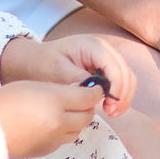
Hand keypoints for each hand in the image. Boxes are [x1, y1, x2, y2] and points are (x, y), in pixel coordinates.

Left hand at [0, 34, 136, 115]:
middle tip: (113, 112)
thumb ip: (77, 79)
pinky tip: (110, 107)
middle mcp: (103, 49)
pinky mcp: (104, 68)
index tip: (110, 105)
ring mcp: (105, 58)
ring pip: (127, 76)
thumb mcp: (57, 71)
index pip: (114, 65)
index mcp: (92, 46)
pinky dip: (119, 94)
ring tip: (113, 112)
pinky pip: (119, 81)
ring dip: (124, 95)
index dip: (117, 86)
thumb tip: (95, 92)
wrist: (32, 60)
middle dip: (123, 93)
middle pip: (125, 71)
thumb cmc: (42, 63)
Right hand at [0, 80, 101, 157]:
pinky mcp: (46, 150)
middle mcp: (59, 122)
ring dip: (77, 120)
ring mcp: (53, 139)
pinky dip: (64, 131)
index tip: (94, 87)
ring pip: (78, 129)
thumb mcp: (32, 86)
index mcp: (55, 101)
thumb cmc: (4, 102)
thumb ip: (57, 89)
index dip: (95, 91)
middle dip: (87, 106)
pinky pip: (64, 140)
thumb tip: (77, 91)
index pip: (89, 97)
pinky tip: (52, 124)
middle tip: (81, 99)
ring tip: (66, 112)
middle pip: (87, 115)